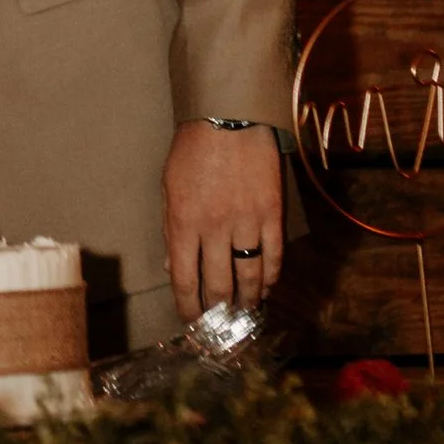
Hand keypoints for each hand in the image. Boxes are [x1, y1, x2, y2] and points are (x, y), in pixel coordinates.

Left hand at [163, 121, 283, 321]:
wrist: (230, 118)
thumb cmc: (193, 151)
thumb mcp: (169, 188)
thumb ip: (171, 230)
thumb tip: (174, 268)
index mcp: (183, 223)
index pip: (185, 280)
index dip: (189, 308)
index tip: (191, 322)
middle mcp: (214, 228)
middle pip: (218, 285)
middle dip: (218, 312)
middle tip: (220, 325)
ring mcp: (246, 222)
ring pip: (249, 275)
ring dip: (248, 300)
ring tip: (245, 314)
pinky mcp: (272, 213)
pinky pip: (274, 254)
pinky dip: (271, 276)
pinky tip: (268, 287)